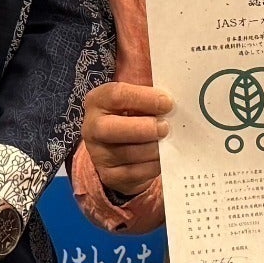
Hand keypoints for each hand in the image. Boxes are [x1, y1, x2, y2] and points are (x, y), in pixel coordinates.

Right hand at [81, 82, 172, 200]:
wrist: (119, 149)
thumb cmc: (133, 116)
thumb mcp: (137, 98)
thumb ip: (149, 89)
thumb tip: (171, 87)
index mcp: (98, 101)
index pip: (116, 95)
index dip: (144, 98)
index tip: (167, 103)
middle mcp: (92, 127)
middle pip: (113, 129)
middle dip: (144, 128)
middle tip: (165, 127)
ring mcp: (98, 154)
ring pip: (128, 154)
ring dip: (153, 148)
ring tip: (166, 142)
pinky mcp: (109, 175)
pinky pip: (134, 173)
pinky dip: (153, 165)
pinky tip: (161, 157)